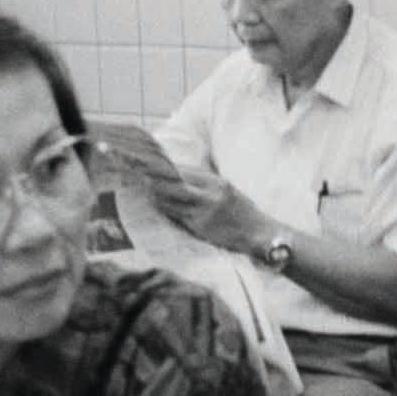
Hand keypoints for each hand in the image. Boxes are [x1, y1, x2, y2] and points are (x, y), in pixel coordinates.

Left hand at [143, 162, 267, 250]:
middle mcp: (210, 193)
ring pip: (173, 197)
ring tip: (140, 185)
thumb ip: (206, 185)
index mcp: (216, 182)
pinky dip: (165, 208)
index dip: (164, 167)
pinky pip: (178, 214)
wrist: (261, 233)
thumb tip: (181, 178)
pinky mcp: (202, 225)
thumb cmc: (242, 214)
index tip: (147, 162)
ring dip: (156, 192)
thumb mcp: (227, 192)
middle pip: (175, 180)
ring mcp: (205, 209)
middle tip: (135, 170)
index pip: (184, 170)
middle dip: (155, 176)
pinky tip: (155, 203)